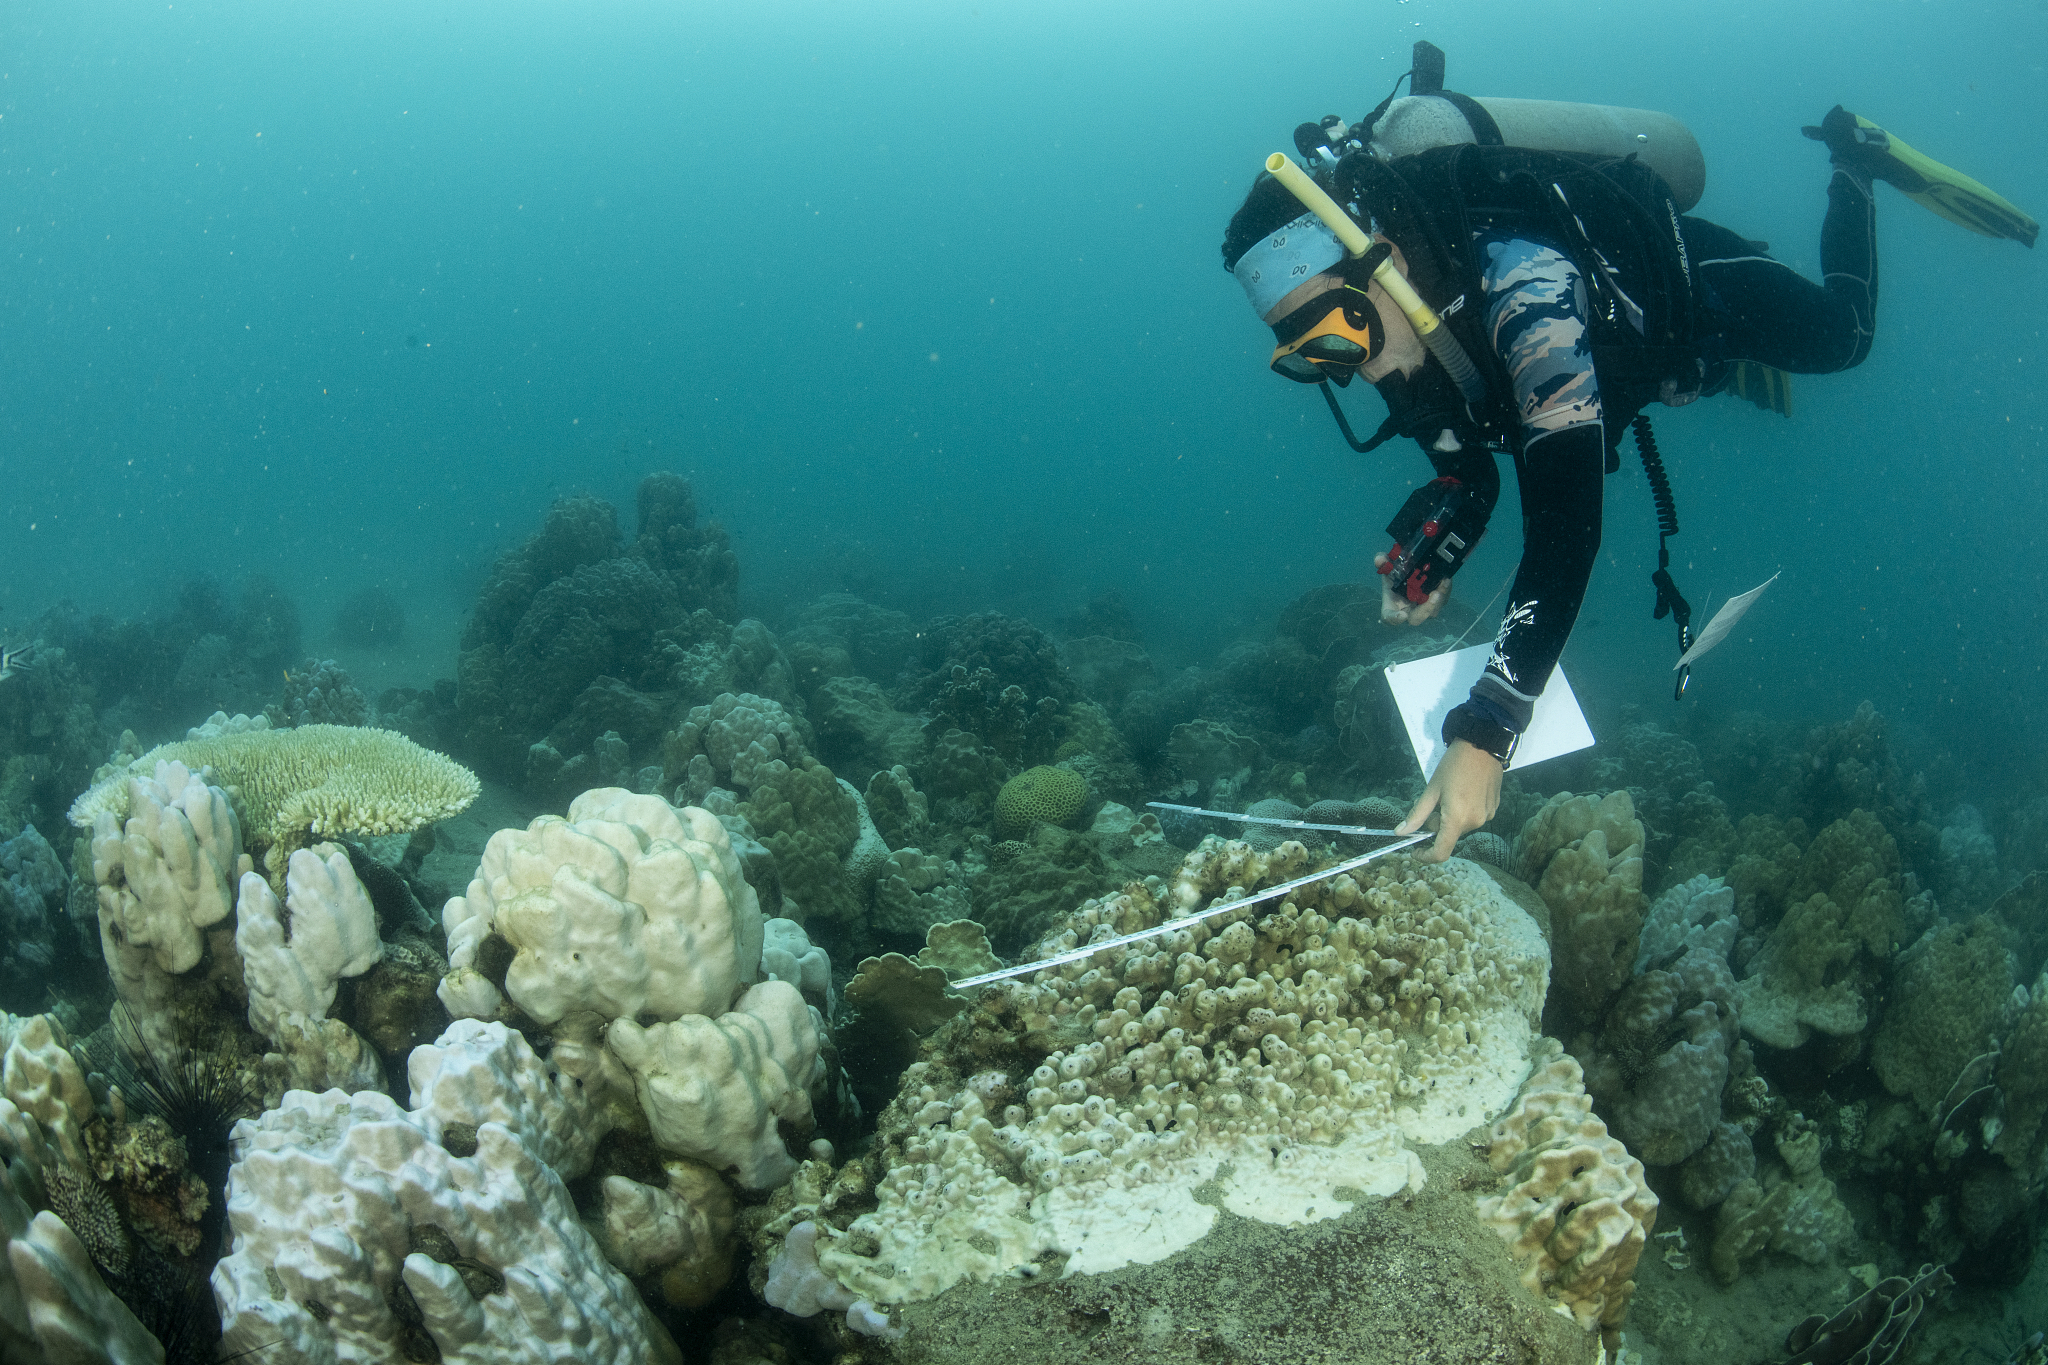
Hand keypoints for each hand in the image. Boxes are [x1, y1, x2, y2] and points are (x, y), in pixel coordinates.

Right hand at [1375, 552, 1450, 625]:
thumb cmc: (1396, 576)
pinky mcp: (1435, 603)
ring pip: (1433, 611)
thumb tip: (1379, 559)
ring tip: (1443, 582)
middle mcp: (1407, 612)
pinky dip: (1445, 591)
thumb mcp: (1388, 568)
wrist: (1411, 574)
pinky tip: (1445, 579)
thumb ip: (1383, 563)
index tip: (1402, 615)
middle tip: (1434, 595)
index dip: (1395, 619)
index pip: (1389, 618)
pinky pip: (1442, 601)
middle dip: (1426, 609)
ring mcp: (1422, 609)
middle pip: (1416, 619)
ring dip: (1440, 598)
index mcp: (1391, 606)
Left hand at [1397, 739, 1502, 862]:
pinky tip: (1461, 792)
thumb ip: (1416, 814)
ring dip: (1449, 818)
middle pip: (1450, 835)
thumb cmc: (1453, 765)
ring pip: (1460, 826)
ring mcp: (1487, 816)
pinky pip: (1473, 817)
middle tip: (1431, 804)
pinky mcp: (1493, 808)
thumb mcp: (1431, 790)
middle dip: (1435, 825)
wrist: (1483, 745)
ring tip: (1447, 794)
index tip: (1415, 850)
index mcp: (1457, 820)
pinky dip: (1462, 812)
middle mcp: (1475, 823)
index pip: (1441, 852)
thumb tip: (1400, 832)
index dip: (1425, 856)